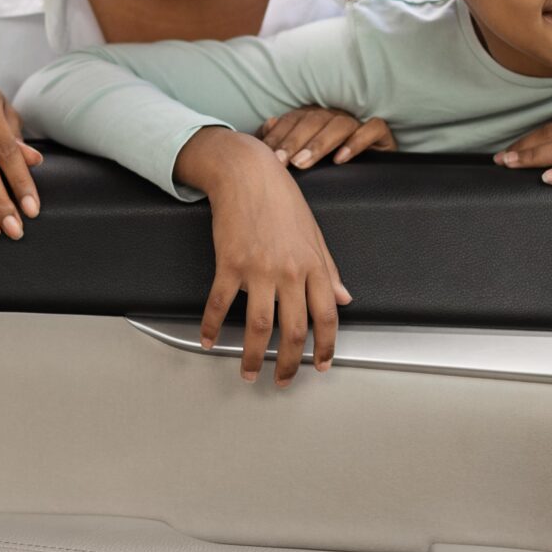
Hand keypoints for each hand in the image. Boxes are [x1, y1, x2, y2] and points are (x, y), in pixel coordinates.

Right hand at [176, 128, 351, 385]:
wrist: (247, 172)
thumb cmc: (281, 198)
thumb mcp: (314, 233)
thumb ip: (329, 269)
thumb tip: (344, 297)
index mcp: (313, 265)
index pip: (327, 316)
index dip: (326, 347)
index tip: (320, 365)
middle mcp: (289, 270)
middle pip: (292, 330)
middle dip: (288, 363)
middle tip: (281, 379)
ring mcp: (258, 268)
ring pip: (258, 325)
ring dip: (251, 355)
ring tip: (247, 372)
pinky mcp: (229, 263)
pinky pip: (220, 303)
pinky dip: (210, 325)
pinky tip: (207, 339)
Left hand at [257, 107, 397, 169]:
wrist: (373, 179)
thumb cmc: (331, 167)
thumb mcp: (303, 156)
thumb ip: (282, 140)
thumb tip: (268, 123)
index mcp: (314, 118)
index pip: (293, 120)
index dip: (278, 136)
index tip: (266, 156)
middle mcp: (335, 117)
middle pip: (313, 120)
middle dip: (294, 141)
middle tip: (282, 162)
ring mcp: (359, 125)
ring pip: (340, 124)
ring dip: (320, 142)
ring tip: (303, 163)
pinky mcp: (382, 136)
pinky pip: (373, 129)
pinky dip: (358, 141)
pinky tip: (341, 158)